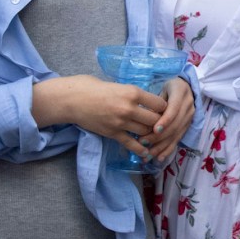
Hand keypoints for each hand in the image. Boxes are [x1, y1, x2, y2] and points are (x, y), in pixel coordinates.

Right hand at [32, 74, 168, 160]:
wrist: (74, 99)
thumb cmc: (95, 88)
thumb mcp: (119, 85)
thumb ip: (134, 94)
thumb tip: (148, 101)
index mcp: (133, 92)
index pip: (159, 104)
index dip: (165, 108)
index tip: (165, 111)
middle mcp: (129, 108)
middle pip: (155, 120)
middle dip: (160, 123)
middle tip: (162, 125)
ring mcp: (121, 122)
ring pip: (145, 132)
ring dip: (151, 135)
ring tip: (156, 137)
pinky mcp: (112, 133)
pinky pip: (131, 144)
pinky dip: (140, 149)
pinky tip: (147, 153)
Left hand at [138, 76, 194, 160]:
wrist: (186, 87)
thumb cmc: (169, 87)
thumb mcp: (163, 89)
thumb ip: (156, 102)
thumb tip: (144, 118)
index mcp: (181, 93)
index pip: (174, 109)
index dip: (165, 120)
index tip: (154, 130)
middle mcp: (188, 106)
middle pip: (175, 125)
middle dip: (159, 136)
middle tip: (142, 143)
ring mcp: (190, 117)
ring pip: (176, 134)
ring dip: (161, 146)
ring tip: (147, 155)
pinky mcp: (187, 126)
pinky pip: (178, 139)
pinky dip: (168, 149)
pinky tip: (159, 158)